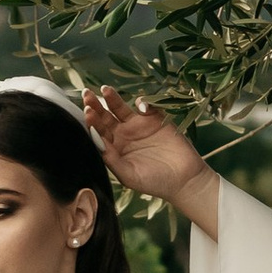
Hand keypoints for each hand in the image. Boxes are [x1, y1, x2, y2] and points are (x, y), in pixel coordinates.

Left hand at [80, 87, 218, 226]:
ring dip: (113, 99)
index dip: (92, 121)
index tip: (87, 111)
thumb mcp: (129, 175)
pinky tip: (141, 107)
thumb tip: (98, 143)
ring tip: (106, 90)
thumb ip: (113, 160)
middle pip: (105, 117)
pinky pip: (145, 106)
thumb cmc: (154, 182)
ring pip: (121, 108)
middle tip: (87, 94)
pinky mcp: (155, 119)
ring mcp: (138, 126)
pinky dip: (142, 103)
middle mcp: (122, 135)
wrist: (184, 179)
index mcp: (113, 149)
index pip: (98, 132)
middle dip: (95, 105)